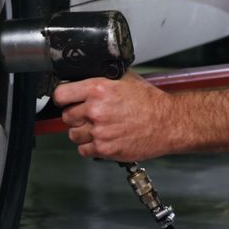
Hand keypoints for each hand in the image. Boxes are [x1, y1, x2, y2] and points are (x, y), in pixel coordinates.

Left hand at [54, 71, 175, 161]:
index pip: (61, 94)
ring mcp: (99, 131)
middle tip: (89, 115)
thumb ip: (100, 78)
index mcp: (97, 89)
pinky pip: (83, 150)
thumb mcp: (123, 78)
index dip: (62, 98)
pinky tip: (102, 138)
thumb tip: (82, 79)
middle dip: (76, 116)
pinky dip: (90, 146)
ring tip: (98, 128)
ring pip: (73, 135)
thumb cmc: (149, 101)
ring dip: (82, 132)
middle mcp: (95, 110)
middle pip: (66, 116)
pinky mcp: (104, 148)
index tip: (65, 101)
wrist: (167, 122)